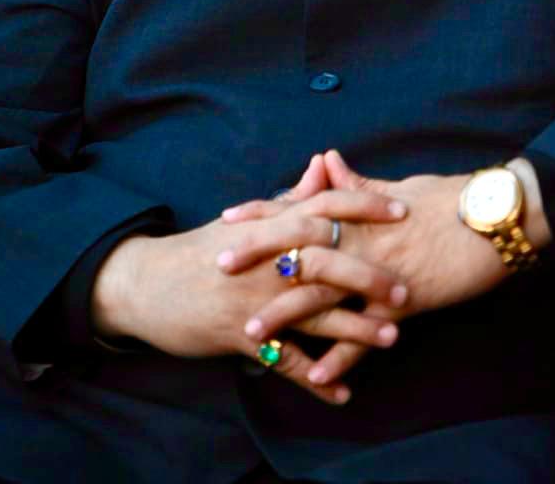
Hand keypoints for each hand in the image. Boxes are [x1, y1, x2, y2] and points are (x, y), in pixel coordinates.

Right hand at [90, 185, 406, 404]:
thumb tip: (325, 163)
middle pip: (327, 262)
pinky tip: (342, 390)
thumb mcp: (247, 218)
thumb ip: (292, 196)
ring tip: (392, 337)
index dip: (365, 206)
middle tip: (406, 289)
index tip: (402, 210)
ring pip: (314, 312)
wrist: (149, 283)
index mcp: (271, 225)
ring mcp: (255, 298)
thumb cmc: (204, 249)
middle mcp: (267, 258)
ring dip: (355, 328)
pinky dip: (314, 377)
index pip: (326, 206)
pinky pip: (284, 361)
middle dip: (369, 275)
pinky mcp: (241, 335)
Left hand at [223, 151, 509, 386]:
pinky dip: (341, 356)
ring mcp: (379, 271)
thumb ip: (357, 183)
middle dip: (258, 256)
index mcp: (359, 209)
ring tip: (251, 331)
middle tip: (218, 266)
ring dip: (286, 314)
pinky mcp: (402, 302)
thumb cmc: (448, 199)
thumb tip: (327, 160)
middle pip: (300, 246)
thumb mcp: (398, 186)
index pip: (301, 207)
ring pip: (323, 294)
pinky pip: (364, 334)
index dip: (264, 213)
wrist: (493, 218)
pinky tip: (316, 375)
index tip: (229, 218)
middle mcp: (362, 238)